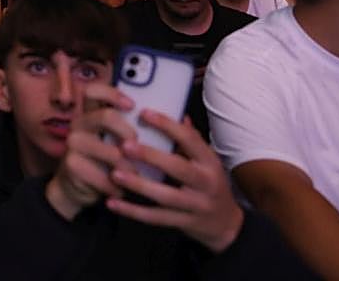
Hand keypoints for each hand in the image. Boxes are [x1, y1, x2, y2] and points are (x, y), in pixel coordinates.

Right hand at [44, 83, 136, 220]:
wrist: (77, 187)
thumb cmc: (107, 161)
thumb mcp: (118, 142)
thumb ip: (139, 128)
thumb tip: (182, 119)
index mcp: (91, 113)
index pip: (93, 91)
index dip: (112, 93)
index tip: (132, 105)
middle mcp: (79, 124)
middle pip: (105, 116)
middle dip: (128, 131)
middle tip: (138, 145)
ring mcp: (73, 143)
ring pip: (110, 151)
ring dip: (129, 166)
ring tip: (135, 175)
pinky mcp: (71, 164)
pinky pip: (104, 175)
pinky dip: (118, 186)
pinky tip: (120, 189)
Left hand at [106, 111, 244, 253]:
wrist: (226, 225)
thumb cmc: (209, 184)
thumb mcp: (207, 161)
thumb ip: (191, 140)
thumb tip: (179, 113)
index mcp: (210, 162)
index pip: (190, 140)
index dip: (167, 125)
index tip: (143, 113)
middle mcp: (206, 183)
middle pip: (178, 168)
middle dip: (151, 157)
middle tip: (125, 145)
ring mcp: (196, 206)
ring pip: (165, 196)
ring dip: (139, 185)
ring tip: (115, 174)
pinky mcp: (184, 223)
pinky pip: (156, 218)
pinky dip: (133, 211)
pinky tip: (112, 202)